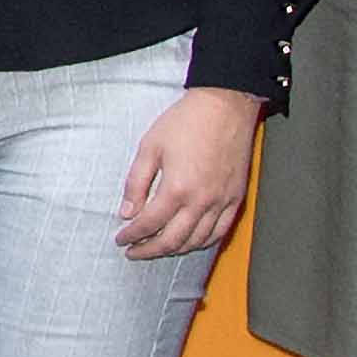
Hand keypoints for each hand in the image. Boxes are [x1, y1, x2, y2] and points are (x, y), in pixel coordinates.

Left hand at [109, 85, 263, 261]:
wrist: (226, 105)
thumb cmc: (187, 121)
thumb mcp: (150, 146)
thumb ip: (136, 183)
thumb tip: (127, 212)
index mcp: (177, 189)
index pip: (149, 224)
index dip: (131, 235)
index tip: (121, 239)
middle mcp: (201, 201)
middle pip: (172, 241)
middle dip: (149, 251)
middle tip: (134, 252)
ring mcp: (221, 202)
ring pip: (196, 242)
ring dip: (174, 250)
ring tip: (158, 248)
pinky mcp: (235, 198)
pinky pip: (219, 233)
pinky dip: (202, 243)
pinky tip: (190, 242)